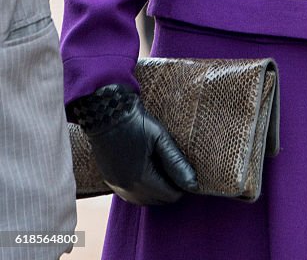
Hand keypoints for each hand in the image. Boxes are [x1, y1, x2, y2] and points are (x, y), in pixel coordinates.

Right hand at [68, 83, 197, 205]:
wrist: (106, 114)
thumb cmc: (136, 123)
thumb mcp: (160, 138)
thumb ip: (176, 163)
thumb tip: (193, 184)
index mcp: (142, 178)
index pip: (170, 196)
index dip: (181, 186)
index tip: (186, 171)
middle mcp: (128, 188)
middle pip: (157, 200)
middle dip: (169, 189)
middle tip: (176, 170)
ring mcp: (117, 185)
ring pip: (142, 199)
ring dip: (155, 191)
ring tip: (163, 171)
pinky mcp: (110, 179)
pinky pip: (129, 194)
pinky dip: (141, 189)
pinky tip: (147, 173)